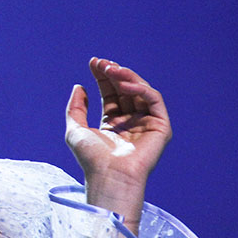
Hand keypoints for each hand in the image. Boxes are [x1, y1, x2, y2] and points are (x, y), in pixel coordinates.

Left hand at [65, 58, 171, 227]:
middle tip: (101, 62)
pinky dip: (139, 88)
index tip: (93, 62)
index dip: (102, 76)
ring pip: (140, 90)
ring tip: (110, 69)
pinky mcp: (161, 127)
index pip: (110, 93)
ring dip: (125, 76)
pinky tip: (123, 83)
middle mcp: (131, 122)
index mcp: (113, 123)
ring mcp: (147, 123)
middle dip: (113, 73)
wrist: (109, 176)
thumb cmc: (91, 158)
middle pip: (125, 89)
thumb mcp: (75, 129)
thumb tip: (79, 86)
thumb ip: (76, 108)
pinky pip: (153, 100)